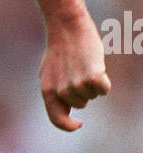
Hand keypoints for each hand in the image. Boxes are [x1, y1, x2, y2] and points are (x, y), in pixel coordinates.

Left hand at [39, 13, 110, 130]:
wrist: (67, 27)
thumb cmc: (60, 49)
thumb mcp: (49, 73)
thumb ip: (55, 92)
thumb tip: (66, 111)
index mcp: (48, 91)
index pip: (57, 119)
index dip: (68, 125)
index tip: (78, 124)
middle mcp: (61, 91)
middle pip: (80, 104)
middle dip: (82, 91)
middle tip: (78, 69)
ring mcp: (77, 85)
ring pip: (92, 96)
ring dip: (92, 83)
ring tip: (84, 65)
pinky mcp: (93, 78)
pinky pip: (104, 90)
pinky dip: (104, 81)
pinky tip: (97, 67)